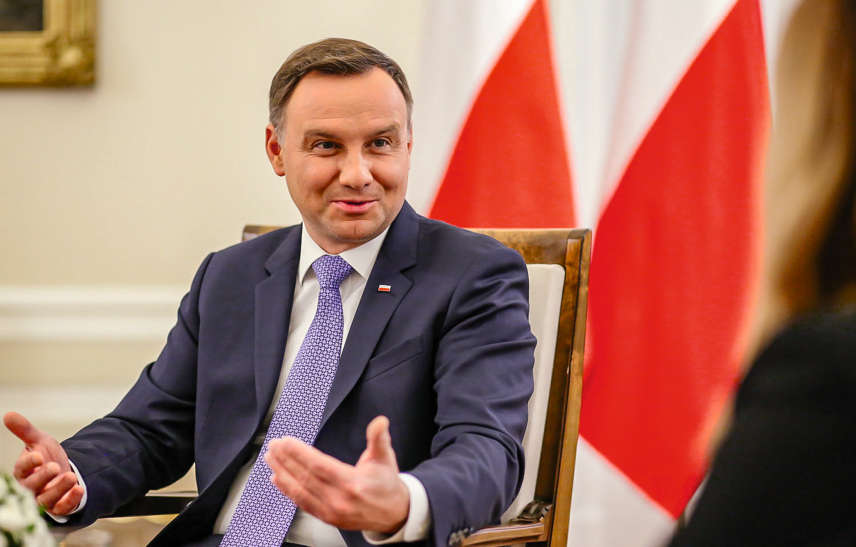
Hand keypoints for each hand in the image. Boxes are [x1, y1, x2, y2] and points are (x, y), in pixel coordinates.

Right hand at [3, 411, 83, 514]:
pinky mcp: (57, 506)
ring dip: (58, 489)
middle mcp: (30, 487)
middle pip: (32, 486)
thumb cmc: (47, 457)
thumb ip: (25, 430)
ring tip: (71, 476)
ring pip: (45, 499)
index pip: (21, 469)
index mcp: (23, 472)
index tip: (38, 455)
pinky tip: (79, 489)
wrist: (64, 471)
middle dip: (43, 476)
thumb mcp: (39, 441)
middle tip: (55, 466)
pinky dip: (69, 501)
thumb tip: (8, 414)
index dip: (28, 463)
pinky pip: (61, 508)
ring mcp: (44, 498)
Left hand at [265, 415, 409, 533]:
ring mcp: (332, 511)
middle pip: (305, 477)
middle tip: (273, 445)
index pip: (319, 465)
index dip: (299, 453)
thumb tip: (380, 422)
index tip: (286, 441)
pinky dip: (288, 491)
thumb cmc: (387, 483)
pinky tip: (277, 479)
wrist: (395, 513)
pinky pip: (303, 503)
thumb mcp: (385, 457)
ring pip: (300, 491)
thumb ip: (379, 438)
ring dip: (282, 473)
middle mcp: (340, 500)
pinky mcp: (328, 518)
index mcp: (353, 482)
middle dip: (286, 459)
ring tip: (271, 459)